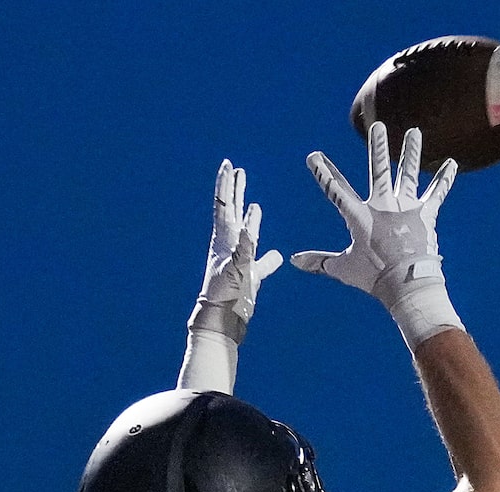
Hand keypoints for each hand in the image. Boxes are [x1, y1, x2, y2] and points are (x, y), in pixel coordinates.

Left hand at [192, 159, 268, 336]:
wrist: (223, 317)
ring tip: (252, 202)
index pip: (225, 205)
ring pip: (245, 230)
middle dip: (235, 190)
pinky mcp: (248, 273)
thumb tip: (251, 229)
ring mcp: (239, 258)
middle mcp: (230, 244)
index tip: (229, 165)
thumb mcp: (236, 268)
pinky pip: (260, 258)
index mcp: (224, 239)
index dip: (227, 185)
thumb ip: (245, 249)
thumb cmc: (224, 294)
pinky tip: (277, 253)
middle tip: (238, 171)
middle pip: (232, 210)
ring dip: (248, 214)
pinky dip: (268, 253)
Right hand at [293, 120, 460, 343]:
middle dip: (377, 148)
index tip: (314, 156)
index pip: (336, 190)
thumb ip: (318, 261)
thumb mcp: (343, 269)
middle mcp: (383, 205)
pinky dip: (445, 179)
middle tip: (377, 126)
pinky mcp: (425, 215)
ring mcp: (405, 208)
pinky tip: (453, 163)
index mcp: (359, 216)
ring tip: (414, 132)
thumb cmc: (374, 278)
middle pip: (378, 170)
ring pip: (408, 174)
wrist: (407, 284)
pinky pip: (437, 194)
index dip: (324, 173)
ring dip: (411, 153)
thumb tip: (293, 261)